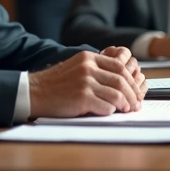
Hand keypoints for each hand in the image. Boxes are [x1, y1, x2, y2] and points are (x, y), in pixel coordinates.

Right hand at [27, 49, 142, 118]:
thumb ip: (96, 70)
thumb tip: (121, 83)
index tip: (135, 90)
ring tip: (127, 110)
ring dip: (125, 104)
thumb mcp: (76, 67)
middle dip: (132, 94)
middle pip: (121, 80)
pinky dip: (111, 111)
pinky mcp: (81, 97)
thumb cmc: (56, 84)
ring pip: (116, 94)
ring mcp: (85, 82)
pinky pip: (105, 106)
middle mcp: (88, 68)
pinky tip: (110, 112)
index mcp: (89, 58)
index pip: (119, 67)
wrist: (34, 92)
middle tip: (136, 103)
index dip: (131, 80)